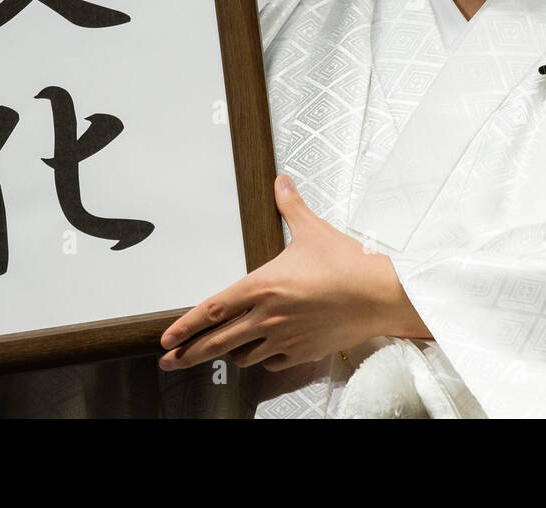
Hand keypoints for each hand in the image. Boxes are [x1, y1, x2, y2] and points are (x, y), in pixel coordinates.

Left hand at [157, 173, 429, 371]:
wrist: (380, 296)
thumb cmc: (348, 264)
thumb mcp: (313, 230)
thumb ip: (290, 206)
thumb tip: (281, 181)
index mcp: (263, 286)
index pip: (212, 309)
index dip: (184, 325)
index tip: (166, 338)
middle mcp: (268, 317)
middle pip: (217, 343)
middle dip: (188, 354)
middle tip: (169, 361)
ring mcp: (285, 338)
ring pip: (244, 356)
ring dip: (232, 353)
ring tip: (225, 350)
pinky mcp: (303, 353)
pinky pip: (273, 363)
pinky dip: (265, 359)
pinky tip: (265, 353)